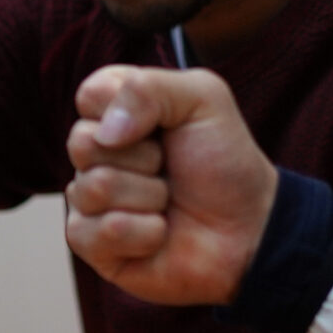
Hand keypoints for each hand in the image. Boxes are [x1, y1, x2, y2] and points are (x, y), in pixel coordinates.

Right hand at [65, 65, 278, 306]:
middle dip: (144, 158)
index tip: (165, 126)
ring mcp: (88, 200)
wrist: (249, 226)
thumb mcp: (204, 99)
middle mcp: (95, 154)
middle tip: (170, 167)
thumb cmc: (224, 161)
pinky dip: (142, 234)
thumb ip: (148, 88)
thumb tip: (105, 133)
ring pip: (93, 188)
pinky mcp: (92, 244)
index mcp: (114, 112)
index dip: (128, 109)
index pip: (89, 94)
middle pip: (82, 143)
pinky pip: (94, 233)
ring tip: (168, 202)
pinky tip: (159, 234)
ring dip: (149, 197)